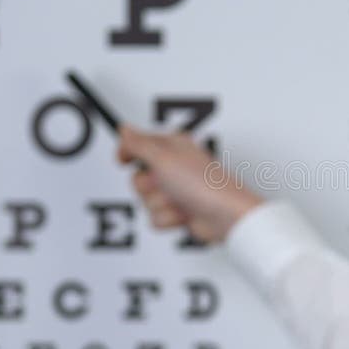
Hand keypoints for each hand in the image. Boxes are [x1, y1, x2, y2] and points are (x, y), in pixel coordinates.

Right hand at [116, 125, 263, 242]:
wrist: (225, 215)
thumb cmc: (204, 184)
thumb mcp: (164, 158)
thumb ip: (139, 144)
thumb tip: (124, 130)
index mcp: (173, 147)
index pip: (138, 145)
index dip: (128, 152)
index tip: (123, 160)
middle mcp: (174, 167)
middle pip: (138, 178)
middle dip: (150, 187)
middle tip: (166, 184)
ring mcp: (176, 191)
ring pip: (146, 201)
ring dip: (162, 204)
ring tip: (180, 199)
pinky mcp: (178, 211)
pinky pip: (156, 218)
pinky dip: (169, 219)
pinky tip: (185, 213)